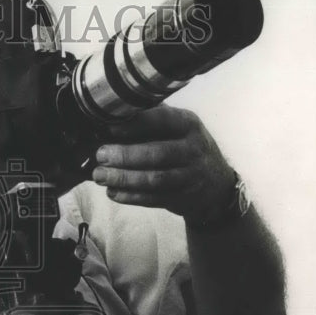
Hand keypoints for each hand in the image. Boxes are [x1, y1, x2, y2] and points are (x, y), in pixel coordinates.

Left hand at [91, 105, 235, 223]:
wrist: (215, 182)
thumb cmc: (185, 147)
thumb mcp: (179, 126)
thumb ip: (152, 119)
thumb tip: (112, 115)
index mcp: (188, 124)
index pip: (162, 120)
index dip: (135, 124)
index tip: (109, 127)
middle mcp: (192, 149)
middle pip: (156, 153)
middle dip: (124, 155)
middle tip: (100, 155)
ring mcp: (189, 176)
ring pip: (154, 179)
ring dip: (123, 178)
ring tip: (100, 175)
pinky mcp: (182, 198)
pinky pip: (153, 198)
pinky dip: (130, 197)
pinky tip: (112, 192)